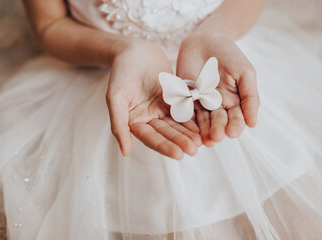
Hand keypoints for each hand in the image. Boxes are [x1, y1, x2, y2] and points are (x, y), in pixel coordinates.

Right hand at [106, 39, 201, 158]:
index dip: (164, 146)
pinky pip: (185, 108)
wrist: (134, 50)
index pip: (151, 138)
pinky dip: (194, 116)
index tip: (179, 155)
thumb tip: (124, 152)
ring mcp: (162, 108)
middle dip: (180, 141)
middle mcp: (149, 118)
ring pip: (178, 123)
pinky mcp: (174, 98)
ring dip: (190, 132)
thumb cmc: (121, 72)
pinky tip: (205, 123)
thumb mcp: (115, 97)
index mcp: (135, 121)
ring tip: (203, 140)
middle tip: (195, 149)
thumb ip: (119, 124)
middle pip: (167, 133)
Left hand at [177, 33, 259, 145]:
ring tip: (203, 138)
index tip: (233, 132)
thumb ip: (250, 96)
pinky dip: (186, 118)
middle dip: (217, 129)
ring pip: (201, 120)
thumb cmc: (229, 55)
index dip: (235, 126)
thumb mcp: (245, 73)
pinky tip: (187, 126)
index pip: (236, 119)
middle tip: (216, 137)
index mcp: (234, 102)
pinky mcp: (184, 98)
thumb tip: (253, 123)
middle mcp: (217, 106)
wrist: (206, 39)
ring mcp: (200, 103)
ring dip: (202, 129)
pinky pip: (185, 110)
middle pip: (218, 122)